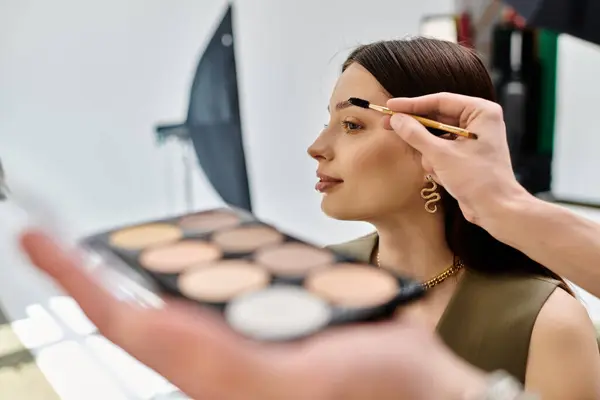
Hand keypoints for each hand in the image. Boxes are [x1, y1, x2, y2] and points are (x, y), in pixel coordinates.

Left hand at [20, 229, 484, 399]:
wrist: (428, 392)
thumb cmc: (375, 397)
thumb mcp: (293, 385)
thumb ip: (222, 366)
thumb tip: (156, 329)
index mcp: (213, 373)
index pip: (126, 322)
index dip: (78, 279)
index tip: (39, 240)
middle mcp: (226, 353)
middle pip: (155, 295)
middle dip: (122, 261)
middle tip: (92, 235)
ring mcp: (257, 333)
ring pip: (201, 277)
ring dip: (185, 250)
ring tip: (175, 237)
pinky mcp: (288, 314)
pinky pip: (251, 271)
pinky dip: (241, 251)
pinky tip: (247, 244)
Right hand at [384, 93, 528, 226]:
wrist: (496, 210)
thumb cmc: (477, 179)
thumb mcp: (441, 155)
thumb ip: (416, 134)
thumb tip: (396, 119)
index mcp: (481, 112)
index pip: (440, 101)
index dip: (412, 104)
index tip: (391, 105)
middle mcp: (478, 121)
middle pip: (437, 118)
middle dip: (418, 131)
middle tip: (389, 125)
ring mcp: (472, 138)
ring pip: (436, 137)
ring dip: (430, 154)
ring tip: (437, 169)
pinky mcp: (466, 154)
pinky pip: (441, 150)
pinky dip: (436, 162)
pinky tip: (443, 176)